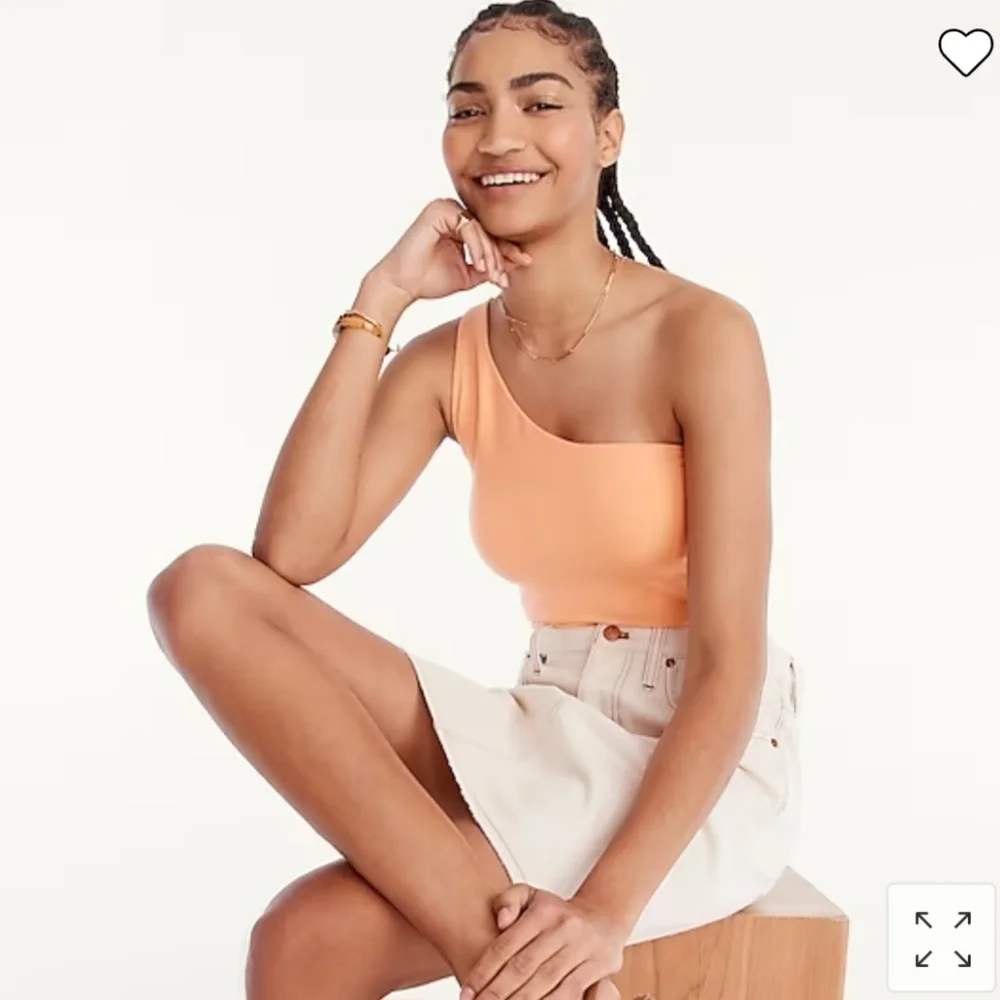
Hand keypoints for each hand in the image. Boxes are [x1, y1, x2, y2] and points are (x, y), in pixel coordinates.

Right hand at [368, 197, 531, 303]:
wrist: (401, 285)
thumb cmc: (429, 280)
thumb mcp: (469, 275)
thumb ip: (490, 267)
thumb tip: (519, 262)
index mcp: (460, 224)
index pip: (490, 234)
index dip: (508, 250)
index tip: (525, 264)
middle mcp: (454, 212)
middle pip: (489, 230)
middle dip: (501, 255)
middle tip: (505, 277)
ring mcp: (446, 208)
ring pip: (481, 229)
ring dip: (490, 254)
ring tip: (492, 275)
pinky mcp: (439, 210)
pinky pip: (468, 226)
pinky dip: (477, 247)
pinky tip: (479, 265)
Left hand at [458, 883, 632, 999]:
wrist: (603, 917)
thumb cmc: (557, 912)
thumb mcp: (531, 896)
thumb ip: (508, 900)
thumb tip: (501, 921)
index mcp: (542, 911)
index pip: (506, 945)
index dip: (484, 971)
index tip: (467, 992)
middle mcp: (562, 928)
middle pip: (523, 968)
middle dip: (496, 993)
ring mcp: (581, 948)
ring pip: (545, 984)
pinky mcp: (597, 967)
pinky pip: (568, 993)